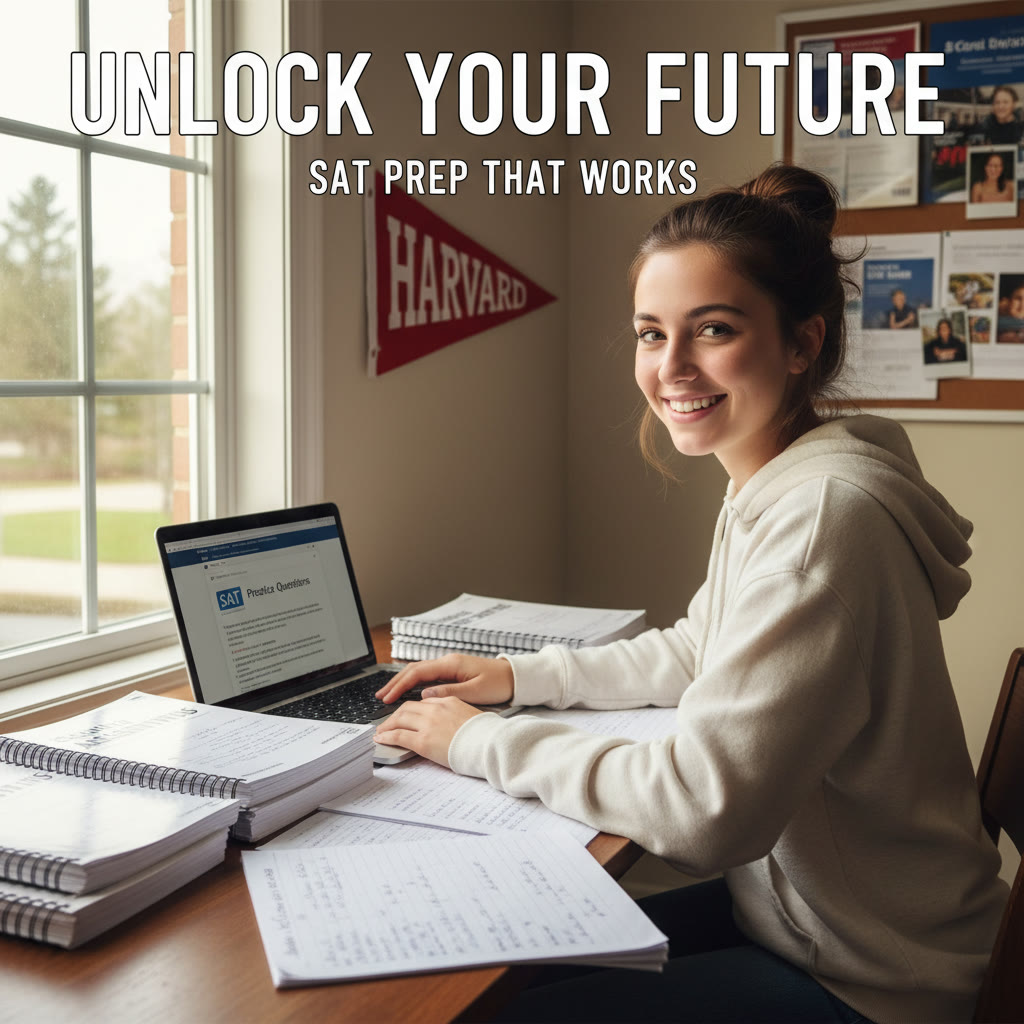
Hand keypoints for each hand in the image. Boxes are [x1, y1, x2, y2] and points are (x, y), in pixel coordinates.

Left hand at [374, 697, 482, 766]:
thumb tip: (448, 720)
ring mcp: (428, 724)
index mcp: (448, 701)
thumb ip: (454, 712)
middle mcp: (436, 708)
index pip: (423, 701)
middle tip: (388, 723)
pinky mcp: (423, 741)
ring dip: (387, 725)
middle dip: (395, 715)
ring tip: (381, 732)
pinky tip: (381, 739)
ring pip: (399, 719)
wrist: (490, 744)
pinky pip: (398, 735)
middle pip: (407, 707)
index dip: (411, 709)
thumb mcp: (470, 715)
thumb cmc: (485, 735)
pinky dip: (387, 736)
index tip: (406, 715)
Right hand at [376, 654, 513, 706]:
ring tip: (388, 694)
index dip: (400, 685)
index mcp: (451, 664)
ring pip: (419, 672)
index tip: (388, 698)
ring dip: (402, 682)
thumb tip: (425, 695)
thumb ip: (449, 692)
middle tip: (380, 696)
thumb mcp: (475, 691)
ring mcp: (449, 665)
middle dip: (395, 682)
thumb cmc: (498, 684)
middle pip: (414, 670)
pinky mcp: (453, 672)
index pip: (417, 672)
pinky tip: (408, 691)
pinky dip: (414, 682)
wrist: (515, 677)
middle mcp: (447, 662)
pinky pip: (428, 675)